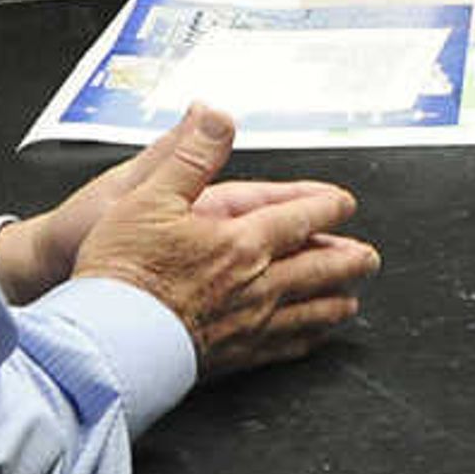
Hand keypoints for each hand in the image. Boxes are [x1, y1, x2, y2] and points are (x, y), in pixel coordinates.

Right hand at [66, 105, 379, 375]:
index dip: (327, 208)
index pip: (301, 218)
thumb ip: (191, 155)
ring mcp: (250, 324)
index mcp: (242, 241)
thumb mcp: (149, 195)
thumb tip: (218, 116)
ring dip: (335, 302)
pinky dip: (307, 340)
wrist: (106, 340)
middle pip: (320, 269)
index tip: (343, 204)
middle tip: (368, 258)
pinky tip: (311, 340)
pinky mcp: (235, 356)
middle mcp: (257, 284)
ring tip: (350, 301)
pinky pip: (286, 347)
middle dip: (348, 260)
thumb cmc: (123, 271)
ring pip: (310, 311)